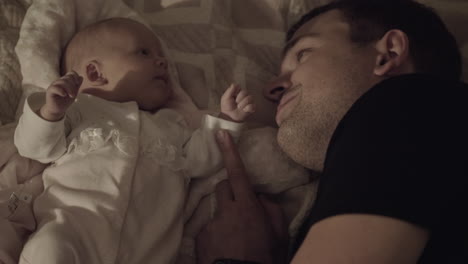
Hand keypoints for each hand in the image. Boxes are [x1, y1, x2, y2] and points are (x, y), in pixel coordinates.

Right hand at [40, 71, 82, 120]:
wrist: (58, 110)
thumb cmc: (65, 101)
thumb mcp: (74, 93)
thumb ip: (77, 85)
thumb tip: (81, 77)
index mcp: (65, 81)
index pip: (70, 73)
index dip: (75, 76)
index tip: (77, 84)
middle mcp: (59, 82)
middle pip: (68, 78)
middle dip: (73, 86)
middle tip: (73, 95)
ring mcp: (54, 85)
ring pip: (62, 81)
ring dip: (69, 89)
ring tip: (71, 96)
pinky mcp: (50, 91)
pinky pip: (55, 87)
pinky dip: (61, 91)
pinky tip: (64, 95)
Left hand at [196, 130, 287, 263]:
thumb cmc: (264, 256)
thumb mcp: (279, 234)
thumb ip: (272, 210)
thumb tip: (262, 197)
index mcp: (246, 207)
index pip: (237, 173)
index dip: (230, 152)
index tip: (221, 134)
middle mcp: (225, 211)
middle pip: (222, 186)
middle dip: (230, 191)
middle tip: (240, 206)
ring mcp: (210, 224)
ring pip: (216, 208)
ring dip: (224, 214)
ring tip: (234, 233)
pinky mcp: (200, 237)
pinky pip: (208, 227)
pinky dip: (216, 232)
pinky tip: (224, 245)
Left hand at [220, 84, 255, 121]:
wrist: (230, 117)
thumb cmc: (227, 107)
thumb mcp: (225, 98)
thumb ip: (230, 90)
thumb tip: (234, 84)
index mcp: (238, 92)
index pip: (239, 87)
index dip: (236, 92)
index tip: (232, 96)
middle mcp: (244, 95)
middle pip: (245, 92)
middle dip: (239, 98)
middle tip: (235, 103)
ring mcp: (249, 101)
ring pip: (249, 98)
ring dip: (242, 104)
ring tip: (239, 108)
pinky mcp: (252, 107)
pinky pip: (252, 105)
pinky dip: (247, 108)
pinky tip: (244, 110)